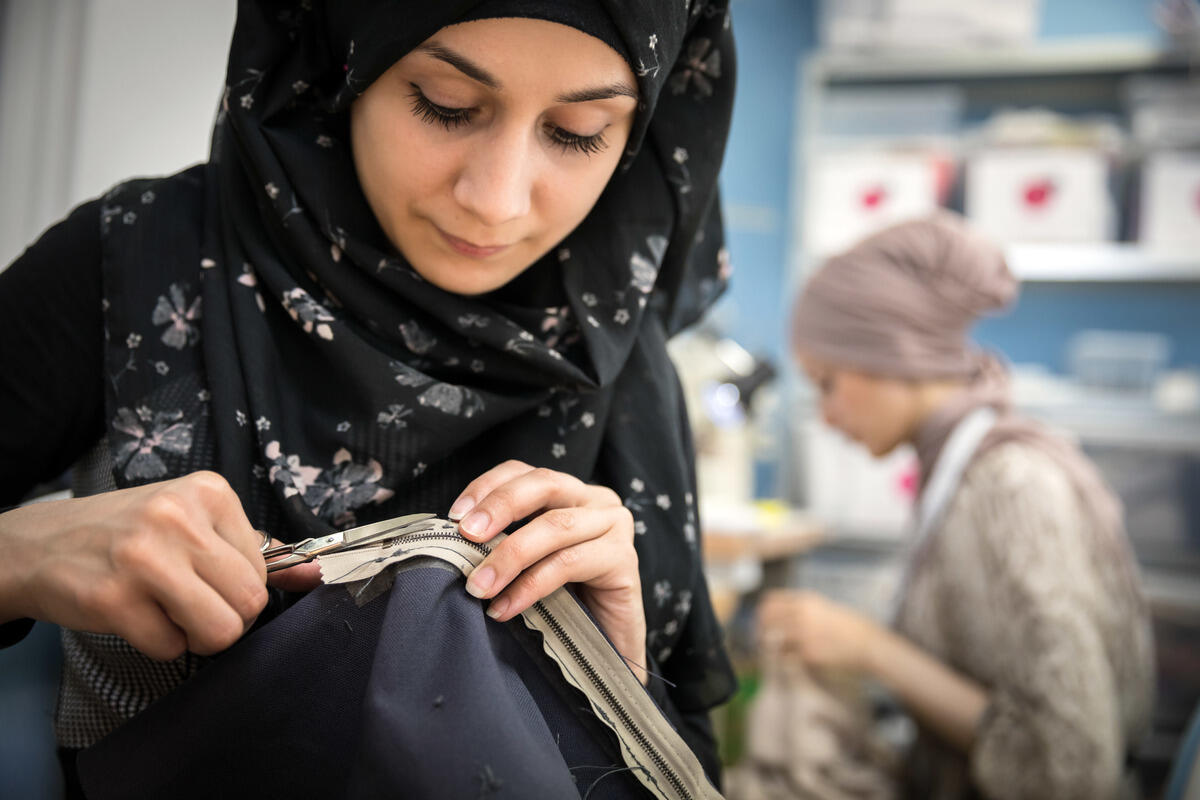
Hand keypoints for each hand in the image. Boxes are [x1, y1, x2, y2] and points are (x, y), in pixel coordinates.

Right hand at [0, 471, 318, 659]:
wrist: (41, 544)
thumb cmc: (129, 534)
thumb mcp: (195, 522)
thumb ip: (257, 548)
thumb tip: (316, 573)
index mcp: (209, 492)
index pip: (265, 567)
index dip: (240, 587)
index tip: (209, 579)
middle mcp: (179, 518)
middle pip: (249, 601)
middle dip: (228, 617)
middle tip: (194, 605)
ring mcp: (144, 557)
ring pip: (220, 630)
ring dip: (199, 636)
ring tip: (170, 611)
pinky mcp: (114, 598)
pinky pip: (172, 648)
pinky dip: (160, 644)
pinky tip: (136, 615)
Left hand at [450, 460, 647, 682]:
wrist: (606, 652)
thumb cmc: (563, 604)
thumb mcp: (528, 564)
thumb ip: (503, 543)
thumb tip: (454, 539)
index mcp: (570, 493)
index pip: (524, 472)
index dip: (487, 487)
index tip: (455, 516)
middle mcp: (597, 501)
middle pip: (544, 483)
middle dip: (499, 507)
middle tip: (465, 536)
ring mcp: (615, 527)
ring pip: (555, 526)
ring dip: (509, 556)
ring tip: (479, 586)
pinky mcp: (625, 560)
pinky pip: (570, 563)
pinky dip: (531, 585)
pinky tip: (506, 607)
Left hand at [756, 590, 878, 672]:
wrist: (869, 645)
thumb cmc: (849, 627)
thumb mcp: (826, 607)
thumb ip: (804, 608)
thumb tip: (782, 612)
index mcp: (806, 600)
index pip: (769, 601)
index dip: (762, 612)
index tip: (761, 621)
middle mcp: (802, 614)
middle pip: (766, 618)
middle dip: (759, 629)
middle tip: (760, 639)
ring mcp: (804, 634)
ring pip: (772, 638)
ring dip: (770, 645)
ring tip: (773, 650)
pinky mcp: (808, 654)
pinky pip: (785, 656)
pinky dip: (784, 658)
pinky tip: (790, 660)